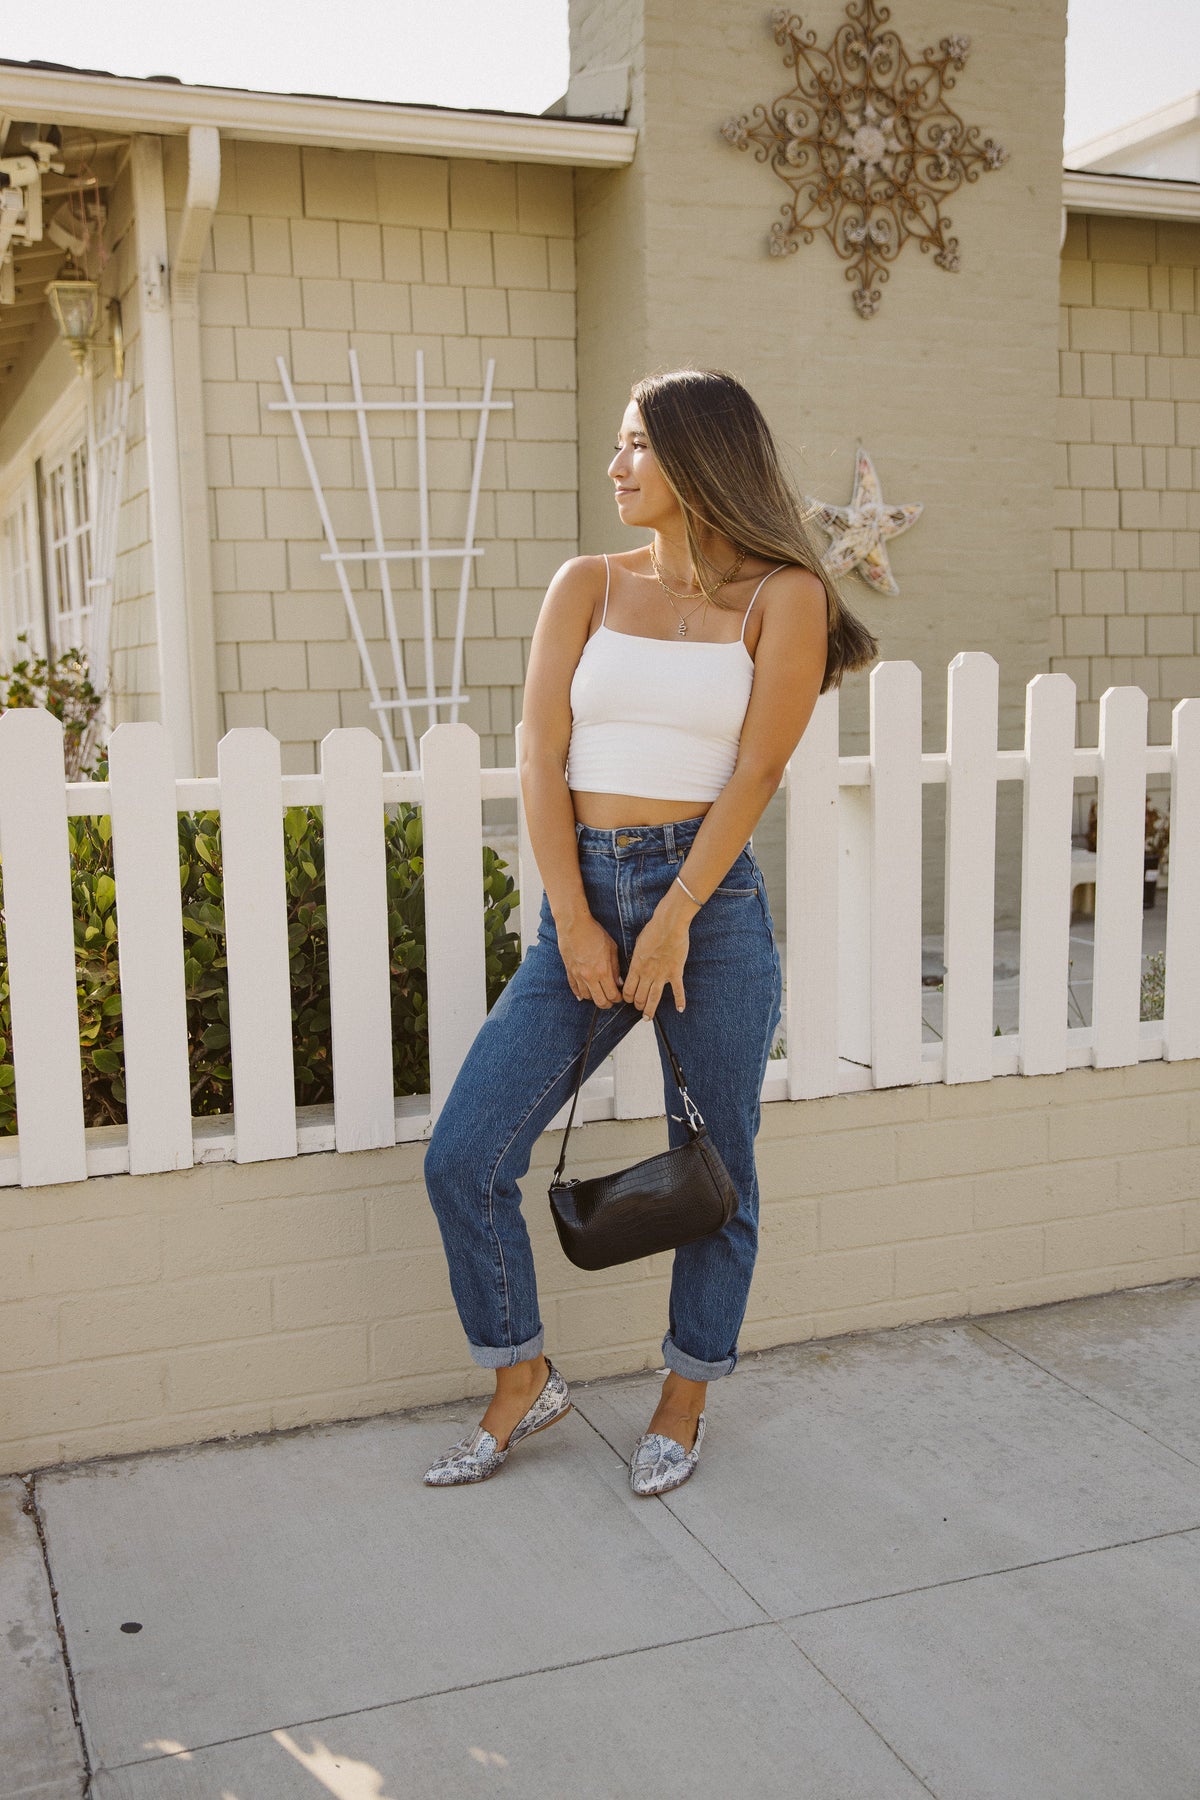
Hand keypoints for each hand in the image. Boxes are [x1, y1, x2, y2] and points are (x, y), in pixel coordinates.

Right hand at [555, 911, 623, 1006]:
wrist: (574, 925)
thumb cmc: (594, 933)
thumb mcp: (612, 948)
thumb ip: (615, 967)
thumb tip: (619, 982)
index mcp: (603, 971)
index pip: (612, 995)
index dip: (618, 999)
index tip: (620, 996)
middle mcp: (590, 977)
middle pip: (600, 1001)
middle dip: (607, 1003)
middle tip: (611, 1000)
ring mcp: (578, 975)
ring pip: (587, 997)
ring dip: (594, 998)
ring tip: (599, 993)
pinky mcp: (569, 971)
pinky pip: (574, 988)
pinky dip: (580, 993)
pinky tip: (584, 994)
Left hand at [622, 895, 692, 1018]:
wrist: (669, 925)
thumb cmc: (653, 930)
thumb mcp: (638, 945)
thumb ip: (636, 959)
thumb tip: (635, 967)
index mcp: (636, 966)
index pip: (628, 989)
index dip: (627, 998)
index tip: (629, 1000)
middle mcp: (647, 974)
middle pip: (640, 996)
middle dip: (638, 1005)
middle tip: (639, 1010)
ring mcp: (662, 975)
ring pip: (654, 998)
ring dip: (650, 1009)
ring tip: (648, 1018)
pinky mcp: (675, 972)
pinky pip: (678, 990)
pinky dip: (680, 1001)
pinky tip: (680, 1009)